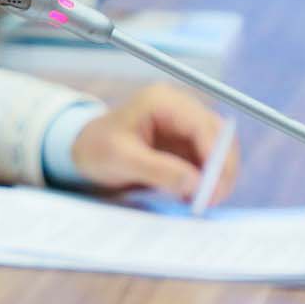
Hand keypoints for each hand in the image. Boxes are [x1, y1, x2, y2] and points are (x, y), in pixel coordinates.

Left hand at [69, 83, 238, 202]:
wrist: (83, 152)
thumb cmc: (96, 149)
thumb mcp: (122, 160)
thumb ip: (159, 170)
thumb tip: (196, 184)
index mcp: (162, 101)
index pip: (203, 125)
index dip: (215, 156)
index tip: (214, 187)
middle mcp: (179, 108)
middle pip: (218, 136)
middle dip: (221, 169)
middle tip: (214, 200)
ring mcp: (184, 126)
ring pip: (217, 151)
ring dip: (216, 177)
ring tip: (202, 202)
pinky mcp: (185, 144)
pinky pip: (207, 162)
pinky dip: (206, 180)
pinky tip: (193, 197)